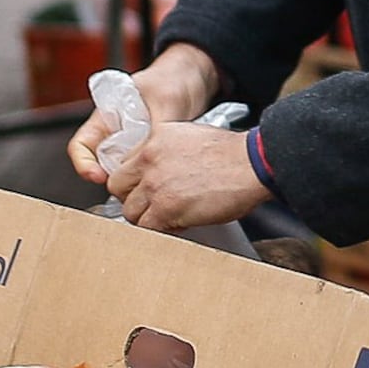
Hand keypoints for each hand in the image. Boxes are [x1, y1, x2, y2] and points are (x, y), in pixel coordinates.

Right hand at [68, 41, 223, 186]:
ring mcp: (133, 146)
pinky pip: (145, 171)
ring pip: (124, 172)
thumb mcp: (164, 101)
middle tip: (130, 185)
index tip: (98, 176)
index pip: (81, 145)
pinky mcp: (151, 155)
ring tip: (150, 180)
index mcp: (107, 117)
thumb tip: (148, 156)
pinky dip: (152, 176)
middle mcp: (116, 135)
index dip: (84, 164)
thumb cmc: (171, 79)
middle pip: (102, 165)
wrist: (195, 78)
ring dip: (134, 178)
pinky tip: (165, 175)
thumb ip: (155, 129)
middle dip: (113, 178)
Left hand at [104, 118, 267, 231]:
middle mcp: (149, 159)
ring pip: (129, 211)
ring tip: (167, 217)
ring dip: (146, 218)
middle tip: (150, 205)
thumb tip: (163, 170)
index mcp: (154, 138)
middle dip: (133, 199)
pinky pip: (147, 228)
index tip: (145, 189)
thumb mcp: (190, 136)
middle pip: (118, 187)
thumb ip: (168, 151)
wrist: (251, 164)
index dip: (135, 180)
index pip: (125, 164)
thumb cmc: (232, 153)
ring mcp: (155, 185)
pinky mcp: (166, 208)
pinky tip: (178, 225)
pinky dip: (161, 231)